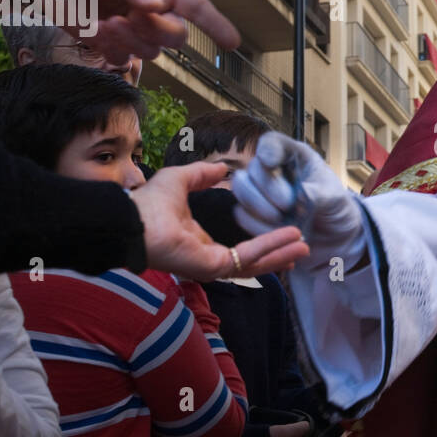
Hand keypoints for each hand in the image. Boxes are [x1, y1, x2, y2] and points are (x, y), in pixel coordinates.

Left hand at [26, 0, 239, 61]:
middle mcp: (155, 13)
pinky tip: (94, 28)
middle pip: (176, 36)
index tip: (233, 42)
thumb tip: (155, 5)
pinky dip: (109, 47)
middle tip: (129, 17)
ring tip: (108, 21)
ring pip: (151, 52)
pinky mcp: (111, 46)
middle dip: (156, 31)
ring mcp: (134, 32)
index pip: (197, 7)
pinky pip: (122, 59)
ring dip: (130, 40)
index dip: (216, 24)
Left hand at [131, 162, 309, 279]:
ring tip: (303, 247)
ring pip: (255, 263)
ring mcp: (212, 265)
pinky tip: (289, 238)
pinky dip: (270, 247)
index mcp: (201, 242)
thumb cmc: (149, 203)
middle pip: (252, 261)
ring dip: (280, 254)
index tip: (280, 235)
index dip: (260, 243)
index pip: (237, 248)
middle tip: (301, 246)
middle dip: (277, 254)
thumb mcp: (181, 180)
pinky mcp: (214, 266)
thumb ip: (201, 175)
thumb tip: (221, 169)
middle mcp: (209, 257)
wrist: (133, 220)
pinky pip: (248, 257)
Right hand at [231, 132, 365, 267]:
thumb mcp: (334, 197)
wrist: (335, 237)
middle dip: (267, 188)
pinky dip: (259, 226)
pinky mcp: (253, 215)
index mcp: (293, 156)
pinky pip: (242, 216)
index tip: (270, 162)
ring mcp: (259, 192)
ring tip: (282, 220)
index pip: (271, 143)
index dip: (266, 151)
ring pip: (240, 190)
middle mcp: (272, 170)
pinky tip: (279, 232)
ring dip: (259, 207)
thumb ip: (317, 194)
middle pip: (251, 168)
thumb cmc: (335, 207)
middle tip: (287, 205)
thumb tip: (298, 197)